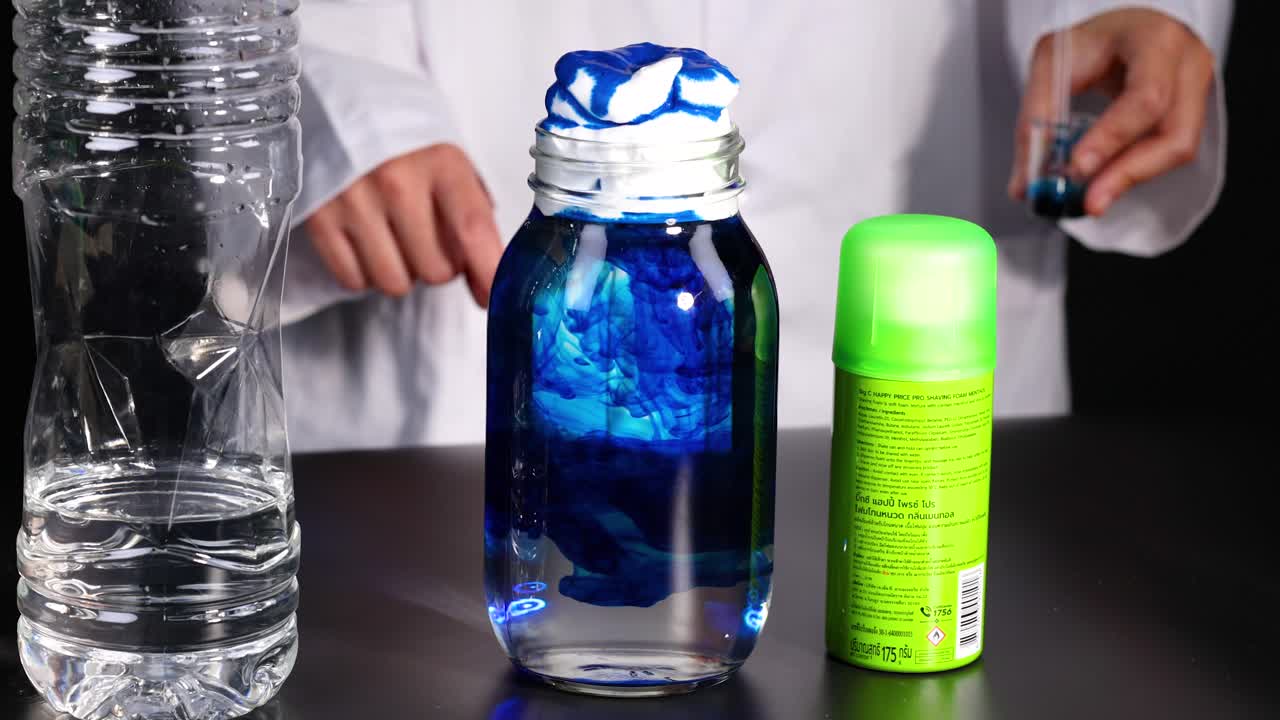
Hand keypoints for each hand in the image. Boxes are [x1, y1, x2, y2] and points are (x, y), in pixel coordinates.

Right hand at [304, 144, 502, 305]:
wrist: (330, 101)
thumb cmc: (399, 139)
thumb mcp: (445, 156)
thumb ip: (472, 209)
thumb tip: (485, 275)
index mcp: (439, 161)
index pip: (473, 229)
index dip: (486, 272)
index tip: (489, 295)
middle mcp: (397, 182)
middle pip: (435, 269)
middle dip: (439, 266)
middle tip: (429, 243)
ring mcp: (354, 201)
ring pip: (395, 282)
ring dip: (402, 273)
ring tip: (396, 242)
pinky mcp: (318, 218)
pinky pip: (354, 279)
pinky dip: (364, 273)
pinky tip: (367, 245)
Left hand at [1009, 8, 1215, 215]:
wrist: (1122, 29)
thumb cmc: (1094, 39)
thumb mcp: (1053, 62)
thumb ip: (1036, 118)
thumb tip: (1025, 184)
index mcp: (1156, 40)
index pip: (1146, 96)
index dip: (1113, 136)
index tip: (1079, 166)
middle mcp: (1188, 65)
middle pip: (1174, 134)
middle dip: (1127, 174)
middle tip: (1090, 201)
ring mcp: (1197, 91)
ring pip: (1177, 150)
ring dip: (1130, 178)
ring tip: (1092, 198)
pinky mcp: (1191, 114)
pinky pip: (1168, 152)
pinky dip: (1135, 170)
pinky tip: (1107, 181)